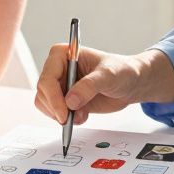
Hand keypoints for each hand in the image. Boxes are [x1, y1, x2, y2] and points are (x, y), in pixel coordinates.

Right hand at [34, 46, 173, 125]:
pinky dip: (67, 119)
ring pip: (46, 104)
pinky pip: (55, 112)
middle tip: (71, 119)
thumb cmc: (121, 71)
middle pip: (43, 93)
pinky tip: (83, 115)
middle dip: (56, 109)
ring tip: (82, 115)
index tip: (64, 113)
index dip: (53, 97)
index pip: (48, 77)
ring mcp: (61, 84)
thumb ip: (89, 86)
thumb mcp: (108, 76)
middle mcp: (58, 68)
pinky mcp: (66, 99)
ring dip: (62, 115)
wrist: (131, 83)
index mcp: (63, 54)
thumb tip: (70, 102)